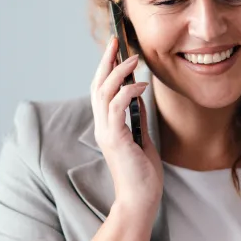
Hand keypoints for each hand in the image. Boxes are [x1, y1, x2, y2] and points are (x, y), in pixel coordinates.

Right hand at [90, 37, 163, 217]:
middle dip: (106, 61)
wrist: (141, 200)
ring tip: (133, 59)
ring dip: (118, 72)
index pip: (101, 90)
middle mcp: (102, 127)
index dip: (106, 68)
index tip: (116, 49)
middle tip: (116, 40)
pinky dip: (128, 91)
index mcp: (107, 126)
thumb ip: (136, 117)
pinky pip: (117, 107)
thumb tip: (138, 95)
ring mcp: (106, 133)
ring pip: (104, 92)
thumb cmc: (143, 175)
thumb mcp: (142, 139)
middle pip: (97, 85)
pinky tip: (141, 85)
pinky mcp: (115, 139)